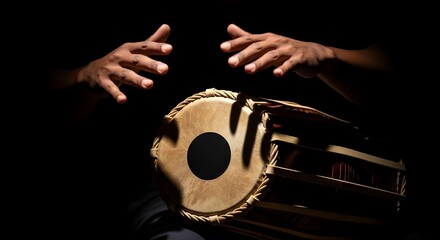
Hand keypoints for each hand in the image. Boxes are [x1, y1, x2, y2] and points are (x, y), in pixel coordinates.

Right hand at [77, 24, 172, 102]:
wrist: (91, 73)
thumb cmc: (119, 61)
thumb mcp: (135, 51)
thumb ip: (151, 42)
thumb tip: (167, 27)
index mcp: (129, 49)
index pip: (145, 47)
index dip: (156, 47)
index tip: (169, 49)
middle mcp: (120, 57)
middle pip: (137, 61)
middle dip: (150, 64)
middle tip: (165, 69)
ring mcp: (110, 69)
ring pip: (125, 75)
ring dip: (137, 80)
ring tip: (150, 85)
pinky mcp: (103, 82)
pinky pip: (110, 88)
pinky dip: (116, 94)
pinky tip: (123, 100)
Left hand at [220, 24, 334, 77]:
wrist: (314, 55)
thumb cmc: (286, 50)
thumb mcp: (266, 43)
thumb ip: (247, 37)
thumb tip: (229, 27)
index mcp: (266, 39)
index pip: (249, 40)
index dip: (236, 43)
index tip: (222, 48)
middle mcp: (276, 42)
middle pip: (258, 48)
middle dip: (244, 54)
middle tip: (231, 63)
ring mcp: (288, 50)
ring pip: (272, 56)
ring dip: (260, 63)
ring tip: (248, 70)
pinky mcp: (299, 59)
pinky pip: (291, 64)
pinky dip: (284, 69)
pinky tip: (277, 75)